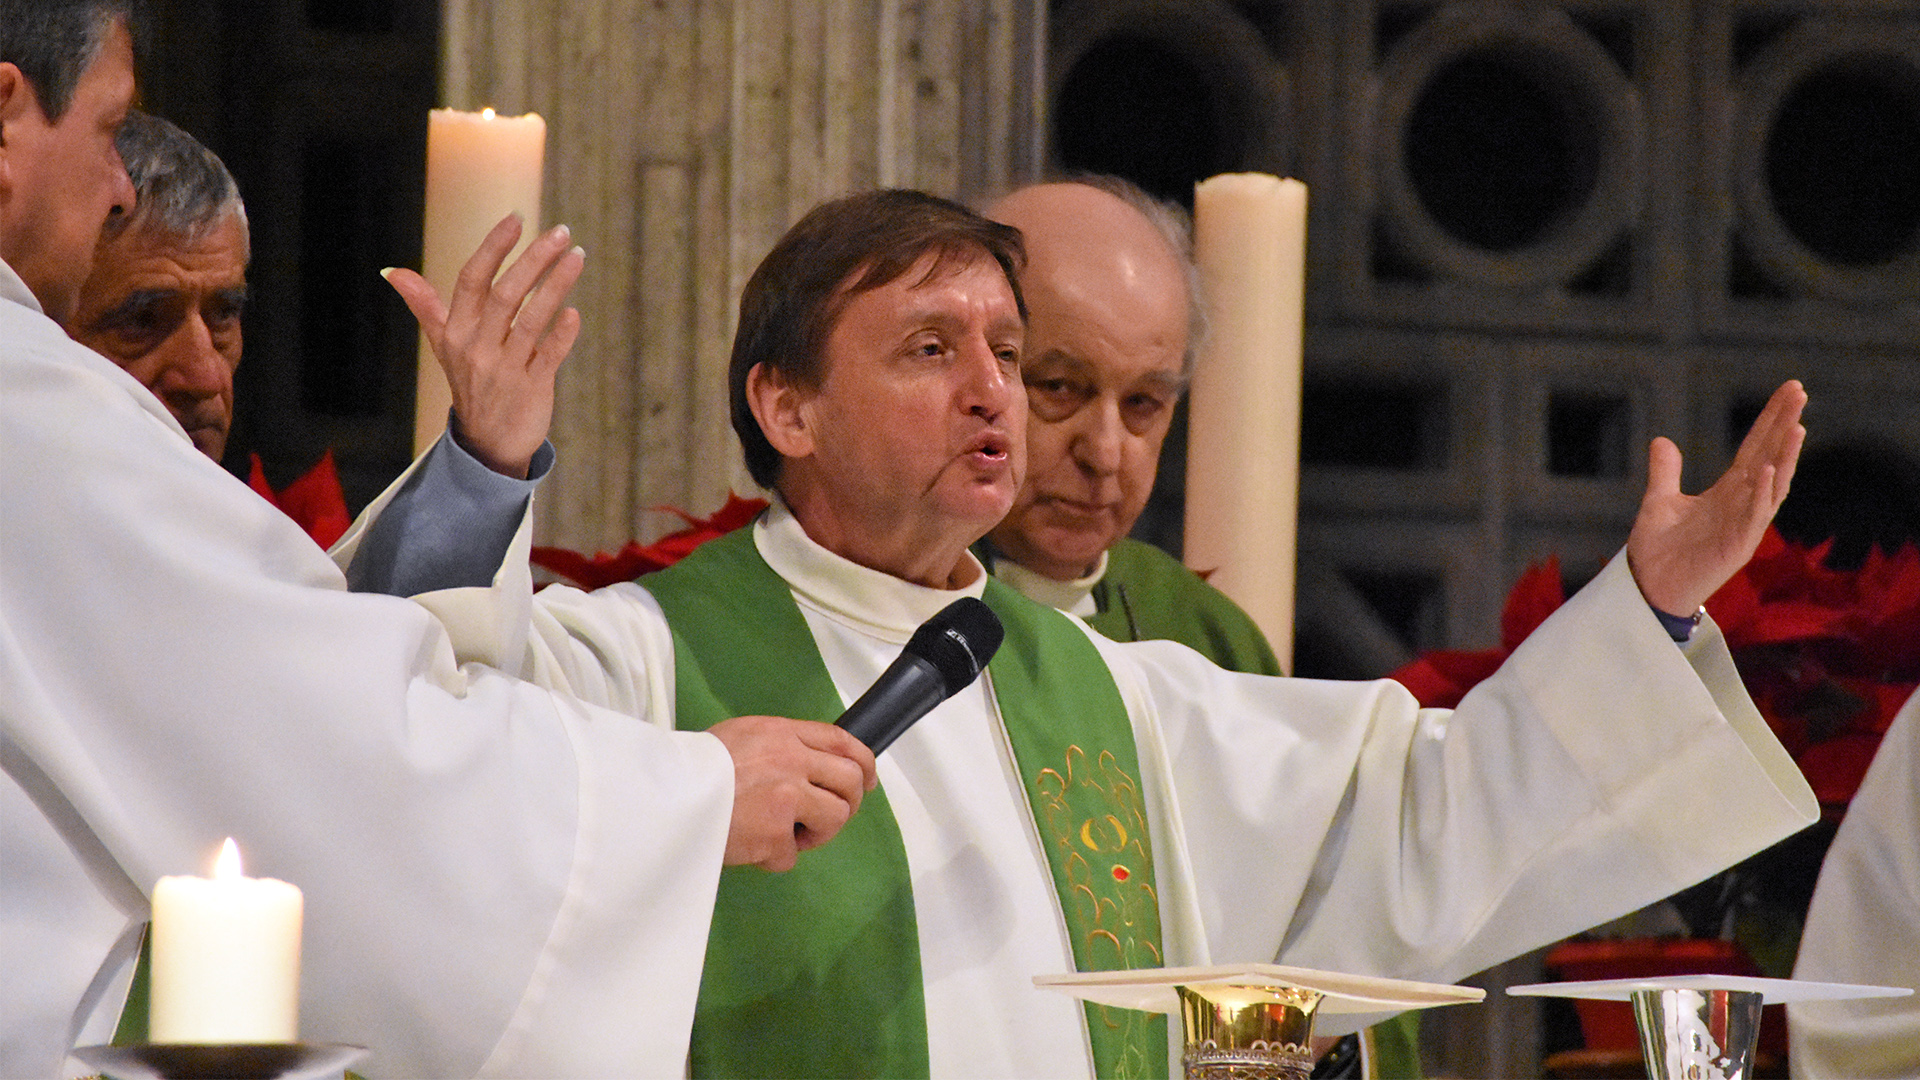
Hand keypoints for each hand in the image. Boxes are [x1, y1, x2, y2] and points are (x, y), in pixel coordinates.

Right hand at [383, 214, 584, 477]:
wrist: (487, 444)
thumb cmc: (470, 383)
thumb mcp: (443, 345)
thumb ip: (425, 306)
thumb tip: (391, 272)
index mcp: (456, 332)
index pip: (471, 280)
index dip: (493, 248)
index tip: (515, 219)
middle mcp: (478, 348)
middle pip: (504, 295)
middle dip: (533, 260)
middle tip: (561, 232)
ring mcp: (505, 369)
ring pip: (531, 321)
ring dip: (556, 286)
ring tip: (578, 256)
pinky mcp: (532, 389)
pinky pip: (548, 357)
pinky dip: (562, 335)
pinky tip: (575, 312)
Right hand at [709, 715, 878, 871]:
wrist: (664, 796)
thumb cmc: (696, 768)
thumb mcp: (742, 737)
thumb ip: (781, 747)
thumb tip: (814, 765)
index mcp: (783, 733)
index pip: (842, 740)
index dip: (864, 762)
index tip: (868, 780)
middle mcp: (792, 760)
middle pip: (850, 780)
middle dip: (847, 803)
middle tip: (825, 818)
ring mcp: (787, 796)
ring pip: (835, 817)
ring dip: (815, 834)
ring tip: (783, 835)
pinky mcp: (775, 833)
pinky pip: (792, 854)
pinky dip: (773, 857)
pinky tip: (750, 847)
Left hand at [1626, 380, 1806, 615]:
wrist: (1649, 587)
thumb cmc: (1660, 550)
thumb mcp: (1659, 502)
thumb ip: (1665, 473)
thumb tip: (1662, 440)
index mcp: (1728, 492)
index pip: (1754, 447)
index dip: (1770, 419)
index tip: (1790, 390)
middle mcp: (1742, 504)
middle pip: (1769, 457)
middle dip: (1784, 426)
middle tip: (1799, 393)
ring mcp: (1744, 525)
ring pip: (1771, 486)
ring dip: (1784, 457)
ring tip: (1796, 427)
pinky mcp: (1736, 546)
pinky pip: (1753, 517)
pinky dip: (1760, 494)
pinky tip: (1765, 470)